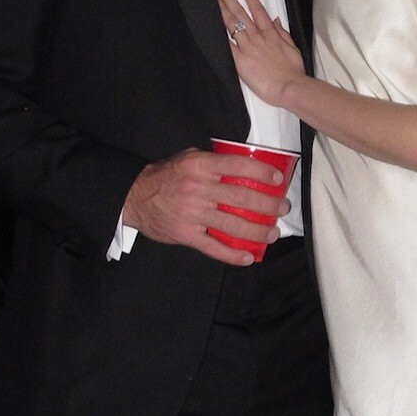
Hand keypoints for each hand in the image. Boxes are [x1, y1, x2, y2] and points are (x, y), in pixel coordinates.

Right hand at [121, 147, 290, 263]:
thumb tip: (244, 166)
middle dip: (268, 205)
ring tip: (271, 233)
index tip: (277, 179)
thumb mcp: (188, 158)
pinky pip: (213, 247)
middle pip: (242, 199)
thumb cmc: (166, 176)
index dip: (261, 173)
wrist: (135, 196)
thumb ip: (213, 161)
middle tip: (281, 209)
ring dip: (258, 231)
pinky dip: (233, 255)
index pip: (238, 166)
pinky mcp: (186, 234)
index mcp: (200, 166)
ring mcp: (192, 214)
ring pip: (233, 225)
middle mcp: (198, 189)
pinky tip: (249, 257)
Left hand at [216, 0, 304, 106]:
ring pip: (232, 25)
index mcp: (270, 33)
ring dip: (222, 10)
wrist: (289, 86)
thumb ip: (282, 32)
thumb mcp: (292, 47)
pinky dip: (219, 35)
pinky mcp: (240, 60)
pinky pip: (227, 46)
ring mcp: (247, 47)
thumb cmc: (293, 70)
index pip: (258, 10)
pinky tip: (210, 25)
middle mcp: (257, 37)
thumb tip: (275, 20)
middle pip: (240, 14)